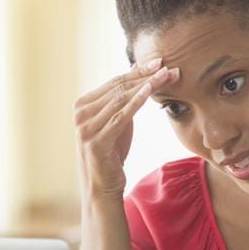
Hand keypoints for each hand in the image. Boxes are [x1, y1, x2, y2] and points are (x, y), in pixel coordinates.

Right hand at [73, 59, 179, 198]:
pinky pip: (120, 118)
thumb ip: (124, 98)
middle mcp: (80, 114)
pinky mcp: (95, 142)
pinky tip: (150, 92)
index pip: (114, 82)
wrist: (103, 187)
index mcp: (83, 105)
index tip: (159, 62)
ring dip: (146, 86)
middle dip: (145, 76)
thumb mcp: (118, 121)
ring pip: (120, 100)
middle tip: (167, 67)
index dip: (138, 71)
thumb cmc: (112, 153)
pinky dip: (136, 103)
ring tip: (166, 76)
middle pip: (118, 88)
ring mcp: (85, 128)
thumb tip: (139, 70)